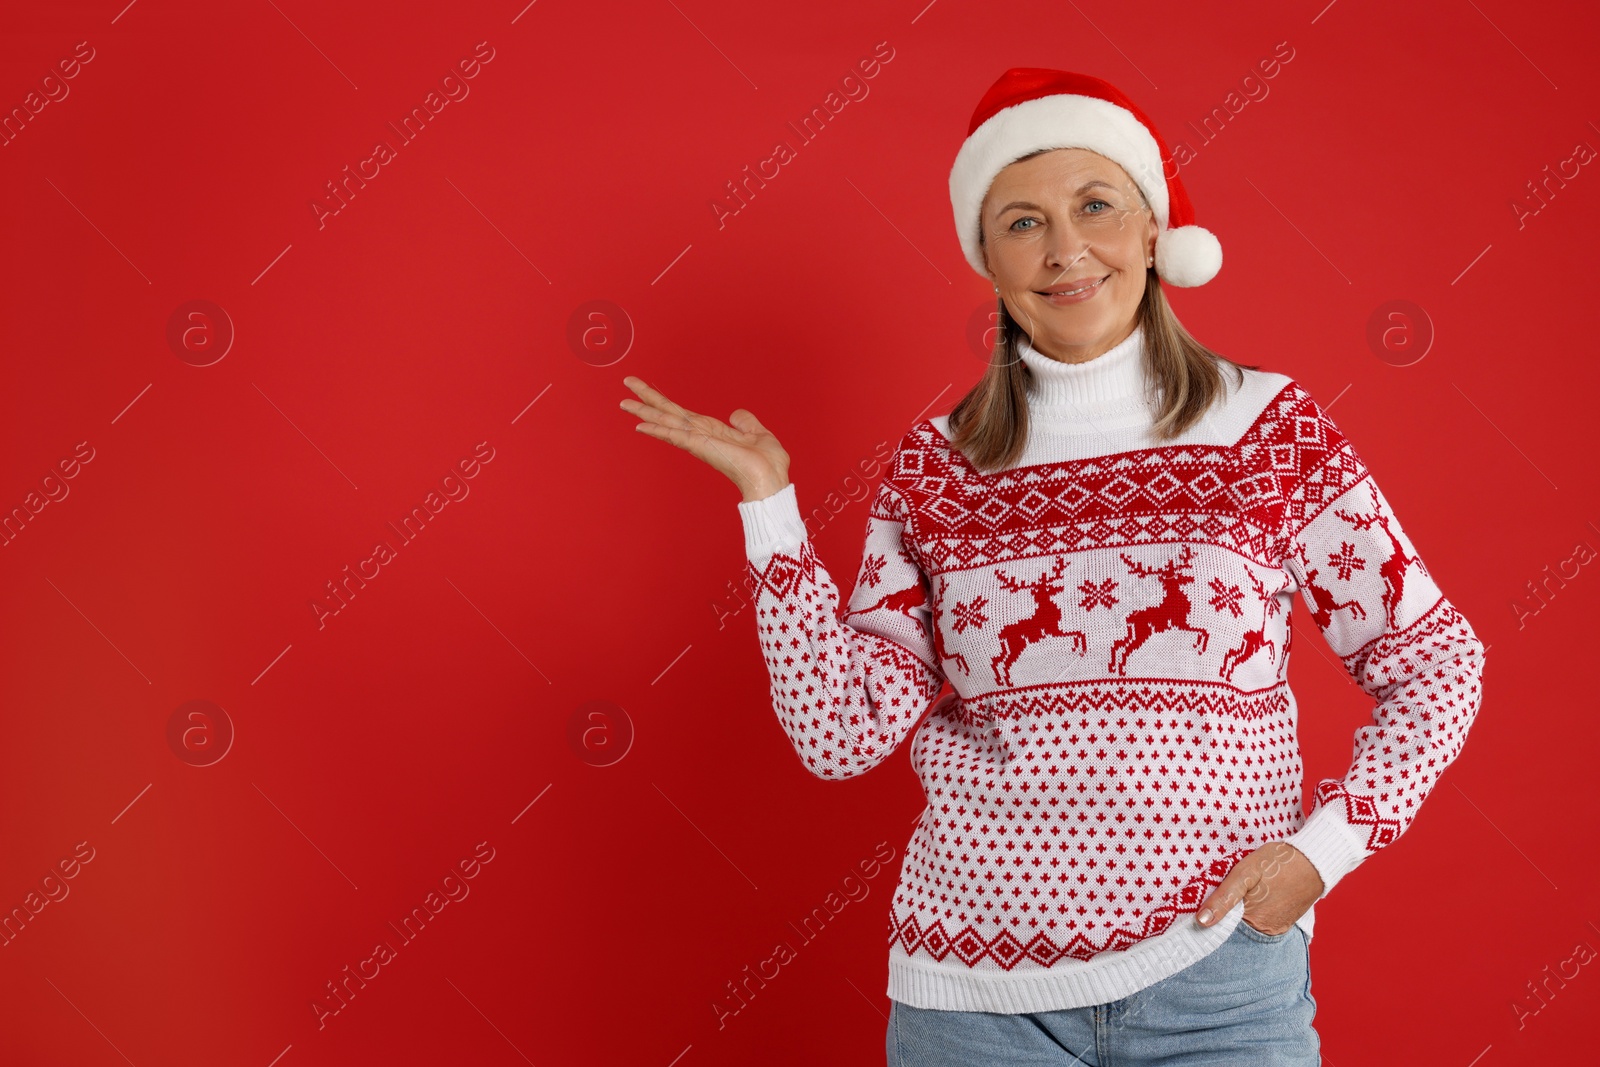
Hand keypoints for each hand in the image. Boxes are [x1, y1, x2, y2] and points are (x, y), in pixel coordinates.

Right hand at [620, 376, 791, 501]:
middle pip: (668, 413)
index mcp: (712, 431)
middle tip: (627, 382)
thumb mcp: (758, 434)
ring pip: (666, 422)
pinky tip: (641, 425)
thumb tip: (736, 414)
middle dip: (647, 399)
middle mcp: (701, 436)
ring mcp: (698, 442)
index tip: (647, 392)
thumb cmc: (767, 465)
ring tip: (624, 402)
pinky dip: (658, 430)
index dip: (664, 402)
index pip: (683, 414)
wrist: (770, 480)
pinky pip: (675, 436)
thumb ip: (746, 422)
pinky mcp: (701, 447)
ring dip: (645, 412)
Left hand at [1195, 841, 1324, 935]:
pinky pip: (1262, 923)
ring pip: (1248, 925)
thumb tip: (1202, 921)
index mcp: (1252, 920)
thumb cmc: (1278, 862)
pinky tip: (1256, 898)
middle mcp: (1265, 931)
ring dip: (1241, 913)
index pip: (1222, 928)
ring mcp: (1276, 929)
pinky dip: (1255, 913)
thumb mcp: (1244, 873)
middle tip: (1229, 893)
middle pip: (1235, 927)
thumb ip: (1223, 898)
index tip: (1203, 906)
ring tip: (1245, 893)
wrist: (1314, 860)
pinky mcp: (1284, 924)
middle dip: (1227, 914)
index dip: (1212, 915)